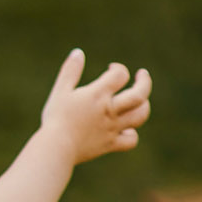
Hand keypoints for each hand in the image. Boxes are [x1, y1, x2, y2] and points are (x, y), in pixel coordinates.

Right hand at [40, 49, 151, 164]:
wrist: (56, 149)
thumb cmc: (56, 119)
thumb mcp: (60, 91)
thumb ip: (70, 71)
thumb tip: (78, 52)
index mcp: (99, 94)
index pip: (120, 75)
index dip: (119, 68)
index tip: (111, 69)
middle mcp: (110, 110)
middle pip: (140, 94)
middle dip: (145, 82)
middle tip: (141, 75)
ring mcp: (112, 128)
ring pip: (139, 116)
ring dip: (144, 106)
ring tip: (140, 101)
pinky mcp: (109, 144)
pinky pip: (130, 140)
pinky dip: (132, 134)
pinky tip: (126, 129)